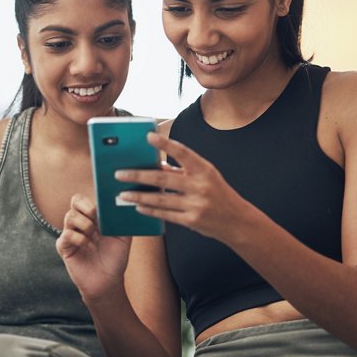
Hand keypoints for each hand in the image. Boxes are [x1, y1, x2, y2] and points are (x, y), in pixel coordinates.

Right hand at [56, 194, 131, 301]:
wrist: (108, 281)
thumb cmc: (115, 259)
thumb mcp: (124, 237)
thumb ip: (122, 220)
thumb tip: (123, 204)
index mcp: (93, 218)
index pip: (85, 198)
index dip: (93, 200)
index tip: (104, 211)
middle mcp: (80, 223)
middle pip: (75, 201)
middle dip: (88, 208)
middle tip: (97, 220)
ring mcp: (71, 234)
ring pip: (70, 216)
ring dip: (85, 224)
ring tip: (94, 237)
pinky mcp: (64, 247)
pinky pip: (67, 235)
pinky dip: (80, 239)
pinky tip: (88, 247)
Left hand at [114, 132, 248, 241]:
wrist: (237, 221)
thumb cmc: (218, 194)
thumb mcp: (205, 177)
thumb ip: (181, 170)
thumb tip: (156, 164)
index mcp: (204, 169)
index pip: (182, 151)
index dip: (165, 143)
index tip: (147, 136)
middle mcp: (200, 186)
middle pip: (163, 178)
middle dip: (138, 175)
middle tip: (119, 173)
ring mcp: (196, 204)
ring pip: (160, 199)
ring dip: (139, 196)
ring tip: (122, 193)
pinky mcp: (191, 221)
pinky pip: (165, 215)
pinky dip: (150, 210)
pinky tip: (137, 207)